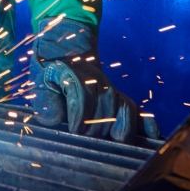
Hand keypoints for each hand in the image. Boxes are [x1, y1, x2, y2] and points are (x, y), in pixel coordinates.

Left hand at [29, 18, 159, 141]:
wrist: (65, 48)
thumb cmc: (48, 68)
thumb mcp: (38, 79)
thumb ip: (43, 98)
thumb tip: (52, 120)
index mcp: (76, 74)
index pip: (84, 96)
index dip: (81, 116)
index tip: (75, 130)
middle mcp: (98, 81)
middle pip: (107, 107)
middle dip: (98, 128)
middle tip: (88, 141)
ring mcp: (111, 89)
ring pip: (125, 109)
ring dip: (120, 129)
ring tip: (111, 142)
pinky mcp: (120, 97)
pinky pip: (136, 109)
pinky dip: (146, 122)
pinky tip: (151, 136)